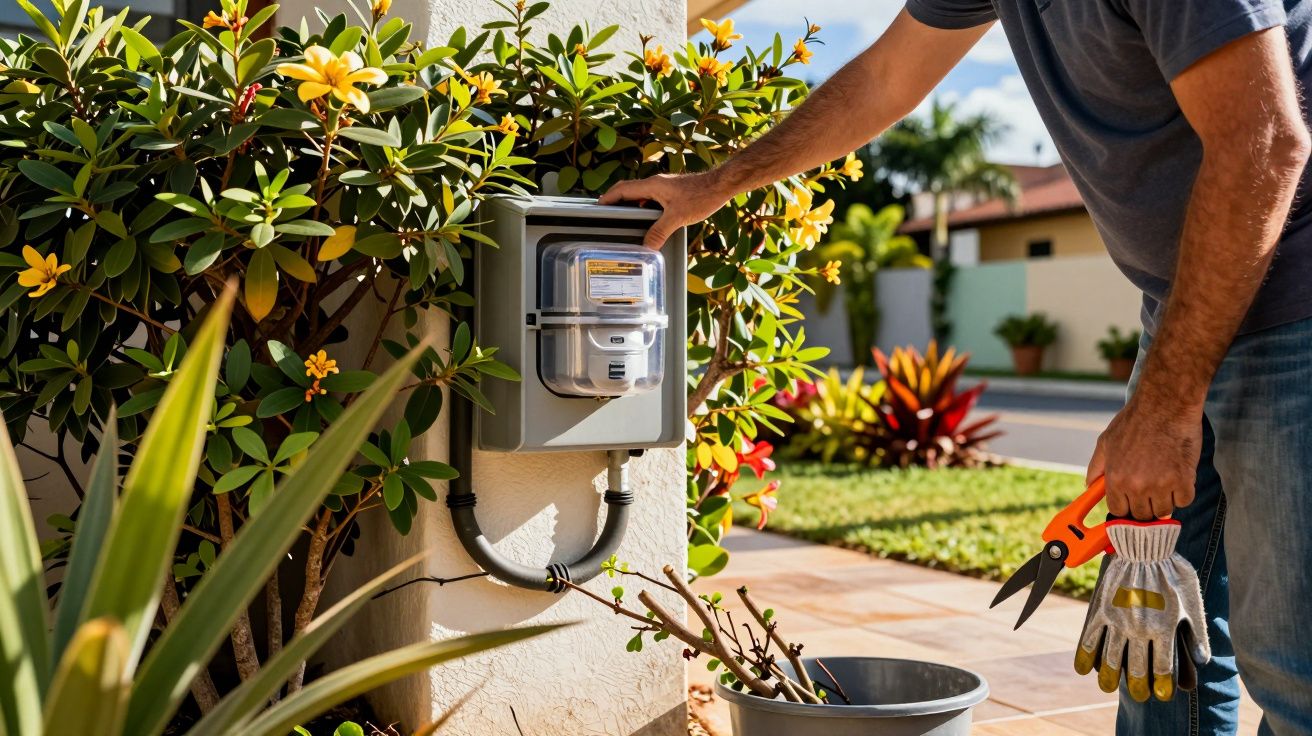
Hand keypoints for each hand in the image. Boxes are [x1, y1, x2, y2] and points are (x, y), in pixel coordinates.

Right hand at [598, 172, 732, 248]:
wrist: (720, 185)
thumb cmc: (701, 196)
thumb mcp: (677, 218)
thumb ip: (659, 232)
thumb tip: (646, 248)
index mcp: (652, 185)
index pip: (622, 190)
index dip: (607, 198)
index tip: (595, 207)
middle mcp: (655, 183)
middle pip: (628, 189)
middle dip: (615, 200)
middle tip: (605, 213)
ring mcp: (664, 186)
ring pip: (640, 193)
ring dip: (630, 203)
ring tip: (623, 218)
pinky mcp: (672, 191)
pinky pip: (651, 197)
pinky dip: (643, 206)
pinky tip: (648, 218)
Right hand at [1073, 520, 1209, 701]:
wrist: (1145, 547)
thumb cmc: (1173, 573)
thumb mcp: (1193, 602)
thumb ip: (1197, 633)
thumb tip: (1202, 661)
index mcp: (1164, 629)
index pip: (1163, 669)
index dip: (1162, 686)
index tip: (1161, 696)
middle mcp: (1140, 629)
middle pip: (1136, 669)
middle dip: (1138, 687)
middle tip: (1139, 695)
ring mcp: (1118, 620)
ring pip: (1111, 658)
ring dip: (1110, 678)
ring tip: (1108, 688)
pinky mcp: (1102, 609)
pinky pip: (1090, 637)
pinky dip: (1084, 655)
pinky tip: (1083, 669)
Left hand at [1086, 396, 1201, 519]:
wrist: (1165, 406)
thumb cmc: (1135, 421)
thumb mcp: (1106, 442)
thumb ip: (1096, 467)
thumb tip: (1089, 485)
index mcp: (1116, 479)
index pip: (1119, 511)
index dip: (1125, 507)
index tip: (1131, 502)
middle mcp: (1137, 486)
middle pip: (1141, 515)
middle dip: (1144, 505)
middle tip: (1150, 489)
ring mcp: (1161, 485)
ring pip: (1164, 511)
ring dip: (1165, 500)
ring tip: (1164, 479)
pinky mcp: (1184, 480)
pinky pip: (1184, 501)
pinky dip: (1183, 492)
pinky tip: (1178, 476)